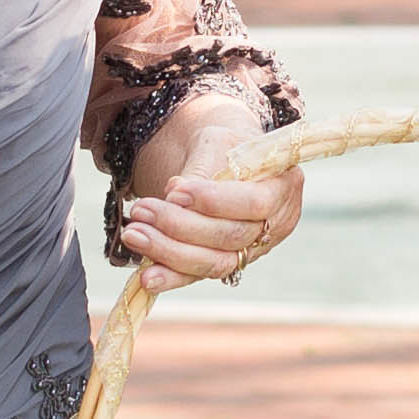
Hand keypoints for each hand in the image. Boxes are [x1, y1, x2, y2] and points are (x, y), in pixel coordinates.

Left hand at [121, 150, 303, 292]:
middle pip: (230, 237)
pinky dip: (171, 277)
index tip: (174, 190)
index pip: (255, 202)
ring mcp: (251, 249)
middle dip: (180, 227)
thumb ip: (202, 169)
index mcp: (284, 186)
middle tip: (141, 210)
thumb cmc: (224, 145)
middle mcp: (274, 225)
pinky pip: (199, 276)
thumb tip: (174, 196)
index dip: (215, 201)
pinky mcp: (225, 263)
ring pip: (214, 262)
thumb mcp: (217, 142)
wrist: (221, 157)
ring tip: (134, 235)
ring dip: (169, 252)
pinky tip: (147, 277)